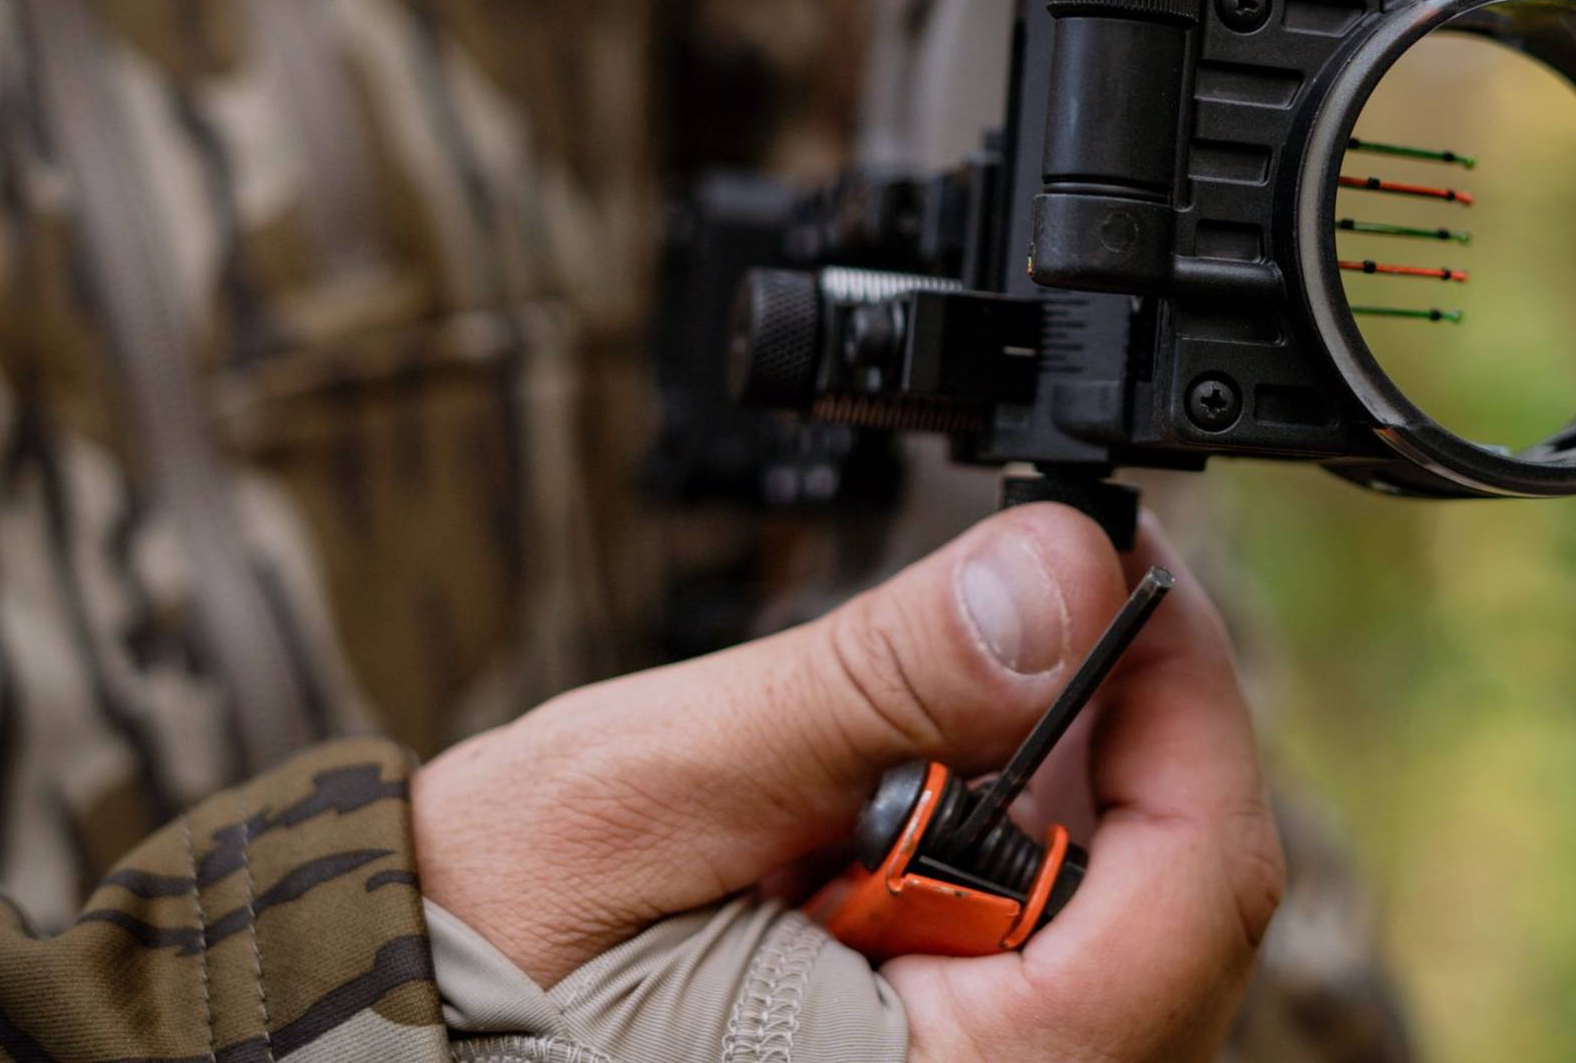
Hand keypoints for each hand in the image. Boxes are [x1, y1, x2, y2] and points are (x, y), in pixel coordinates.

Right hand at [411, 503, 1283, 1059]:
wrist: (380, 1057)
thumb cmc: (479, 970)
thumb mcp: (657, 789)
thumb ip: (873, 683)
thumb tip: (1056, 574)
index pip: (1195, 881)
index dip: (1188, 693)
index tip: (1121, 562)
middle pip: (1174, 900)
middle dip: (1097, 733)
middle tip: (997, 610)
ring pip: (1112, 929)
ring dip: (1032, 800)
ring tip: (879, 742)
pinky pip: (1035, 970)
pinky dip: (982, 868)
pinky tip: (875, 818)